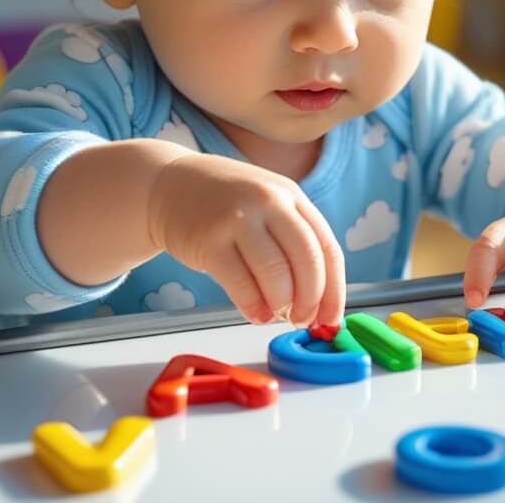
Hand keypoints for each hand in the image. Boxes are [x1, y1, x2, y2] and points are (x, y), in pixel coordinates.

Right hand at [148, 152, 345, 327]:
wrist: (170, 184)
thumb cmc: (226, 203)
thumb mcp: (268, 204)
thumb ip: (293, 241)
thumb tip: (317, 302)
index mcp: (291, 196)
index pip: (327, 248)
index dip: (334, 291)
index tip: (330, 318)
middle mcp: (268, 202)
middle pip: (307, 260)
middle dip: (311, 300)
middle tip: (302, 320)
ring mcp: (238, 219)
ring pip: (276, 275)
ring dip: (281, 305)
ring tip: (275, 313)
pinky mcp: (209, 240)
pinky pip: (241, 285)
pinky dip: (253, 307)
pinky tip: (254, 312)